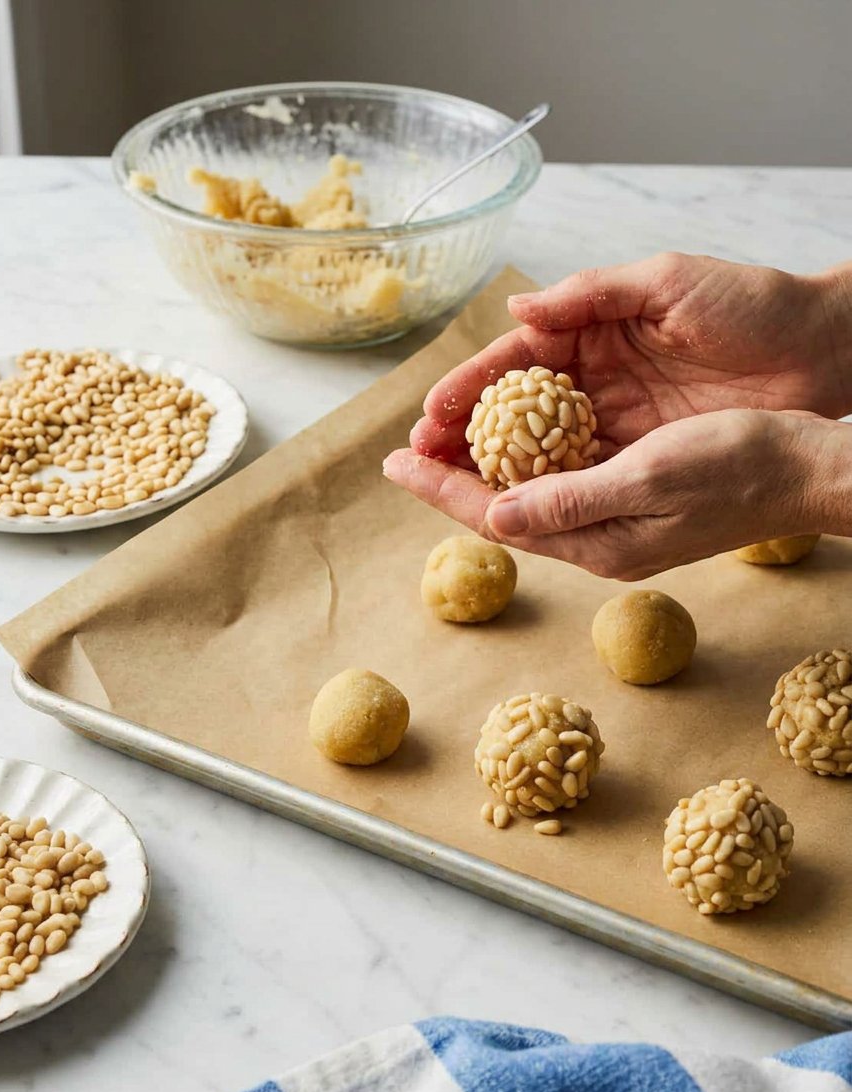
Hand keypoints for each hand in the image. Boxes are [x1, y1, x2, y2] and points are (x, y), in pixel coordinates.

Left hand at [384, 409, 851, 579]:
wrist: (805, 471)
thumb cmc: (738, 466)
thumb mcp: (651, 477)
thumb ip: (572, 500)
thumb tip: (495, 514)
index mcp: (597, 540)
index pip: (497, 516)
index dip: (441, 488)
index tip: (394, 462)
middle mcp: (598, 540)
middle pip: (502, 511)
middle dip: (449, 481)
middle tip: (402, 451)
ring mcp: (615, 525)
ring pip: (527, 499)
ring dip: (481, 473)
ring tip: (439, 445)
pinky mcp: (632, 504)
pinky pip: (559, 486)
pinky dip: (524, 464)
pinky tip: (508, 443)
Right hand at [409, 252, 851, 466]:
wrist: (822, 352)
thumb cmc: (750, 305)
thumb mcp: (667, 283)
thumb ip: (590, 294)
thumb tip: (517, 308)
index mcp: (594, 331)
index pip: (514, 362)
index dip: (468, 387)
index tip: (428, 414)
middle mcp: (596, 380)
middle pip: (513, 414)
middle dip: (462, 436)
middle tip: (417, 460)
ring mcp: (618, 422)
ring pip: (537, 452)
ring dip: (490, 469)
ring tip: (442, 486)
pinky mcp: (643, 457)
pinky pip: (578, 476)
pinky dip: (540, 489)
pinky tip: (505, 502)